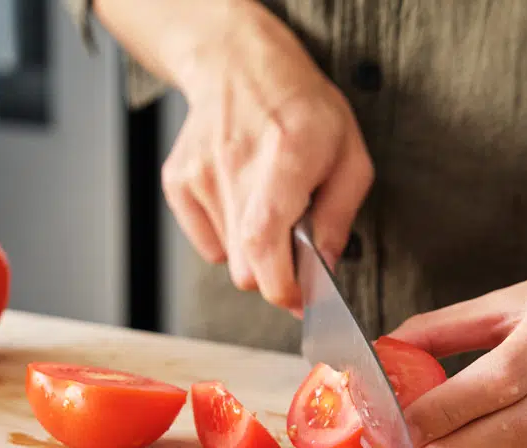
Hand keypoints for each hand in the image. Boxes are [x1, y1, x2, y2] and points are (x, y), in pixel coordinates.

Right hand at [100, 0, 372, 310]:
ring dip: (254, 252)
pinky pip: (208, 244)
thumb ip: (340, 216)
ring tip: (269, 210)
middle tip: (295, 252)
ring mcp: (199, 175)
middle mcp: (235, 165)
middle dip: (275, 274)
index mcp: (286, 155)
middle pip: (246, 267)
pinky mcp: (177, 183)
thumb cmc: (302, 109)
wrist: (239, 68)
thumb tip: (325, 268)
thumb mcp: (348, 155)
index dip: (280, 285)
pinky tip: (242, 202)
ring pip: (228, 259)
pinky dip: (229, 237)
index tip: (299, 299)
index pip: (264, 240)